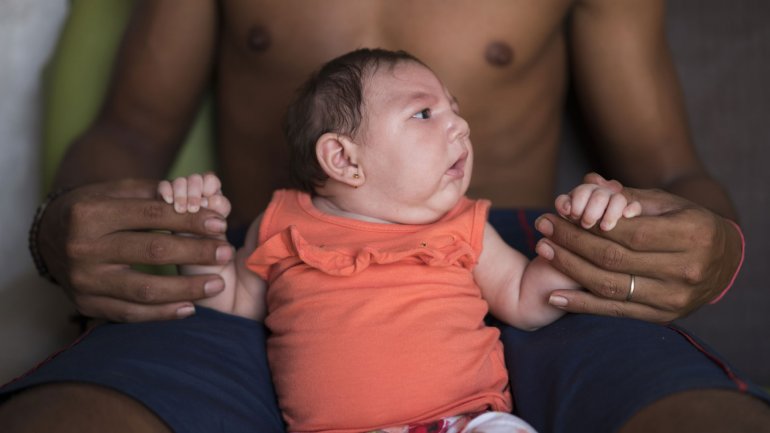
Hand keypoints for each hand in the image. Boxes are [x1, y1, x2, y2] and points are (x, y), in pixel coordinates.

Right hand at [37, 178, 233, 321]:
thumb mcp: (116, 191)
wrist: (49, 237)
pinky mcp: (85, 305)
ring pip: (144, 289)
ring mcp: (82, 280)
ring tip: (217, 285)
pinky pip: (130, 314)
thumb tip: (202, 195)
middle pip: (151, 251)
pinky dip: (163, 314)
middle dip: (195, 252)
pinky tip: (190, 308)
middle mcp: (82, 248)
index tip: (220, 223)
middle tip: (225, 252)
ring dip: (186, 289)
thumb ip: (155, 194)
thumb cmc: (94, 208)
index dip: (189, 220)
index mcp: (90, 213)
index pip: (150, 216)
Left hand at [535, 173, 742, 322]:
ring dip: (570, 269)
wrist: (723, 261)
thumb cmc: (687, 222)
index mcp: (692, 234)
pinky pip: (616, 311)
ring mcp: (675, 297)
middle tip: (542, 227)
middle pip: (615, 258)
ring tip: (543, 250)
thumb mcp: (666, 203)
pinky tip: (554, 296)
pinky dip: (582, 304)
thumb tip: (588, 181)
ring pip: (611, 286)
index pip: (630, 232)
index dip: (590, 225)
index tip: (558, 213)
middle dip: (572, 242)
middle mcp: (686, 269)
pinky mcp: (664, 316)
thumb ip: (626, 196)